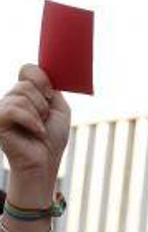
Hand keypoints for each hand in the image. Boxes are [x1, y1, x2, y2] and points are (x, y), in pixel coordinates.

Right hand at [0, 65, 70, 195]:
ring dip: (38, 114)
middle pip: (26, 83)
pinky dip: (31, 120)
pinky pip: (13, 109)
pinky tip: (36, 132)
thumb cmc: (52, 138)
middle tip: (44, 119)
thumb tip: (41, 72)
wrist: (46, 161)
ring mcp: (2, 110)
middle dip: (43, 102)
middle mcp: (10, 99)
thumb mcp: (59, 109)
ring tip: (39, 128)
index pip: (28, 69)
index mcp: (25, 94)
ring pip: (21, 96)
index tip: (50, 95)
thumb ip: (51, 89)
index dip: (41, 78)